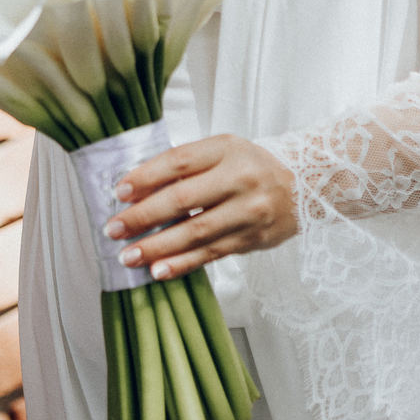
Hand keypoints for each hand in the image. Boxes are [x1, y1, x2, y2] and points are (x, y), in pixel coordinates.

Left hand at [105, 133, 298, 281]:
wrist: (306, 185)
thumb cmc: (252, 165)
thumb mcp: (223, 150)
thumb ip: (187, 165)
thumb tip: (138, 189)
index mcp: (227, 148)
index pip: (179, 161)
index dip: (146, 177)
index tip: (119, 191)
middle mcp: (239, 179)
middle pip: (183, 199)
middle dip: (143, 217)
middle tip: (114, 229)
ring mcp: (248, 212)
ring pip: (196, 233)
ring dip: (158, 247)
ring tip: (129, 257)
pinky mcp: (252, 239)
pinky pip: (212, 254)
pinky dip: (183, 264)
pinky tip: (159, 271)